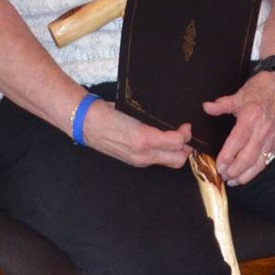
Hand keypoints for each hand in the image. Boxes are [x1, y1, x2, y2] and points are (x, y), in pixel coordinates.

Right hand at [75, 97, 193, 169]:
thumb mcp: (135, 113)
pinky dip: (165, 153)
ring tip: (177, 137)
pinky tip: (164, 142)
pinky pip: (157, 160)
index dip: (186, 134)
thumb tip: (176, 128)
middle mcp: (143, 154)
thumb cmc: (109, 115)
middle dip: (187, 148)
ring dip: (177, 152)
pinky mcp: (135, 161)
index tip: (186, 125)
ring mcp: (139, 160)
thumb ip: (156, 122)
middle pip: (178, 160)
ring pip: (169, 162)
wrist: (88, 123)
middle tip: (186, 134)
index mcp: (144, 139)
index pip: (177, 143)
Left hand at [205, 69, 274, 186]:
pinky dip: (256, 170)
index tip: (219, 165)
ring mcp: (272, 138)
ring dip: (245, 174)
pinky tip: (246, 175)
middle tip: (223, 175)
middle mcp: (263, 130)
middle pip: (248, 156)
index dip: (227, 156)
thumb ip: (222, 104)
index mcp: (251, 117)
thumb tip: (207, 107)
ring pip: (259, 162)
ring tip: (233, 180)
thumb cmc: (261, 91)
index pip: (237, 141)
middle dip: (234, 170)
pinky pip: (267, 160)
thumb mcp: (239, 94)